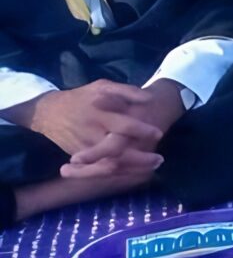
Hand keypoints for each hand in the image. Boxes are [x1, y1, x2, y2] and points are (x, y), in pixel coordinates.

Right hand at [22, 81, 165, 168]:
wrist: (49, 112)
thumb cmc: (82, 98)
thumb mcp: (103, 86)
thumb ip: (127, 91)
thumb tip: (149, 98)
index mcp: (100, 115)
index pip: (124, 127)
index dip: (143, 131)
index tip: (159, 133)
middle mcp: (92, 134)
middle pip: (117, 152)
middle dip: (140, 159)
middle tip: (159, 159)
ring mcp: (85, 149)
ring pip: (108, 165)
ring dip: (132, 168)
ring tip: (152, 166)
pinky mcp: (79, 157)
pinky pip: (100, 169)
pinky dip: (119, 171)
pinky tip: (136, 170)